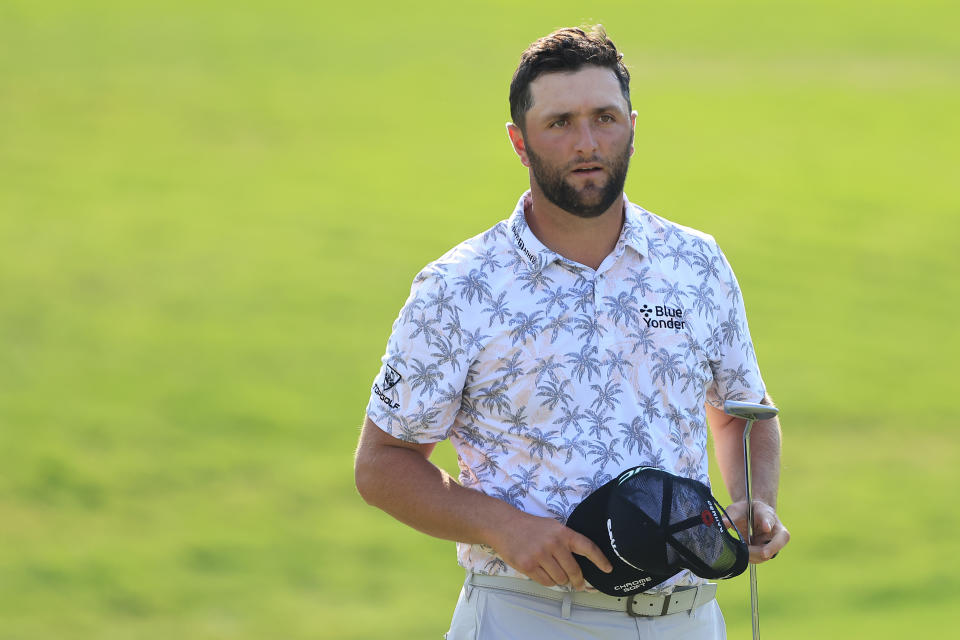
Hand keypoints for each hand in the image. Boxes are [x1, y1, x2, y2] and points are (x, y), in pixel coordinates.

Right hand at [486, 512, 611, 589]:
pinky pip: (546, 582)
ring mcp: (540, 555)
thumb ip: (566, 542)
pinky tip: (544, 573)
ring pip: (560, 579)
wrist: (504, 525)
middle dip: (578, 581)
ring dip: (560, 580)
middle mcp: (553, 543)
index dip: (600, 560)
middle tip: (579, 585)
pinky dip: (548, 581)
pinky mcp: (528, 566)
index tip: (608, 569)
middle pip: (574, 570)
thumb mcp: (552, 527)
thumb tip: (580, 563)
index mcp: (562, 532)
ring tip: (554, 572)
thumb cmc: (530, 527)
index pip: (587, 547)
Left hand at [724, 500, 789, 563]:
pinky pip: (760, 558)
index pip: (768, 519)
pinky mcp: (768, 552)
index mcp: (767, 514)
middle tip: (747, 550)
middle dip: (763, 550)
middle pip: (777, 542)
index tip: (766, 527)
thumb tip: (723, 523)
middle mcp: (776, 530)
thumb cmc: (745, 511)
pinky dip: (750, 557)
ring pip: (767, 555)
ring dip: (752, 555)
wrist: (752, 515)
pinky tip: (741, 552)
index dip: (767, 523)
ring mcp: (774, 543)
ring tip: (739, 549)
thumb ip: (731, 516)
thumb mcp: (737, 510)